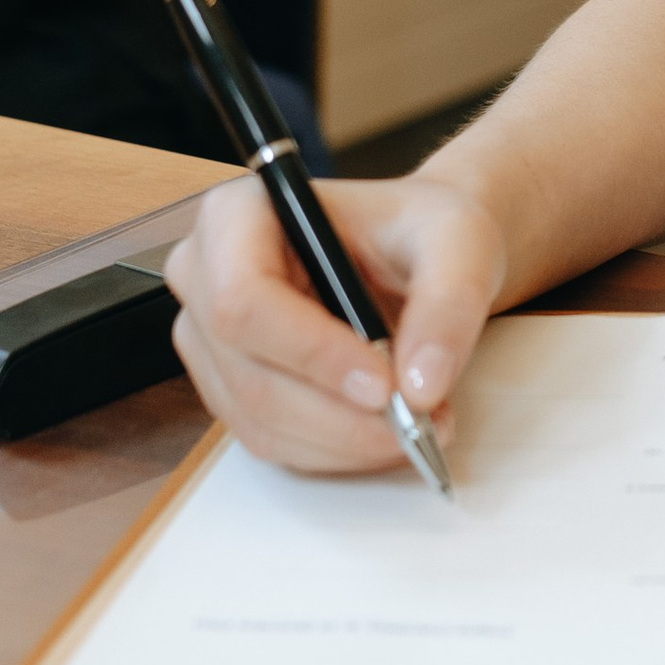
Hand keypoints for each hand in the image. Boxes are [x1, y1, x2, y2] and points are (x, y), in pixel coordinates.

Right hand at [163, 170, 507, 472]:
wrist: (421, 254)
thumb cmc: (425, 231)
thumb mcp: (459, 243)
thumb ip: (448, 304)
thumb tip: (420, 388)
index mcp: (237, 214)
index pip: (245, 299)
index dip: (311, 352)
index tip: (385, 386)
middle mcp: (205, 275)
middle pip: (250, 373)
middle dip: (338, 415)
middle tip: (417, 422)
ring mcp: (210, 339)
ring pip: (260, 419)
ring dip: (343, 441)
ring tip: (419, 425)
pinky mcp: (230, 386)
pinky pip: (270, 440)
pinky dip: (334, 450)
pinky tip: (386, 433)